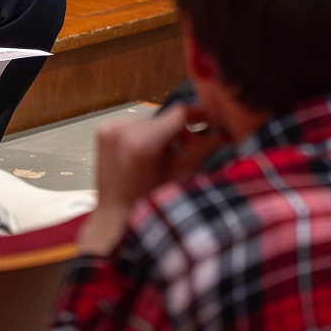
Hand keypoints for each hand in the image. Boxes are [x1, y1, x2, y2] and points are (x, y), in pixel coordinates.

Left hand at [79, 104, 228, 256]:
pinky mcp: (103, 131)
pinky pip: (133, 124)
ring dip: (161, 131)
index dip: (200, 114)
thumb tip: (226, 130)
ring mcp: (109, 129)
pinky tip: (147, 153)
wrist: (116, 218)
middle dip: (179, 130)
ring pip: (150, 120)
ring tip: (167, 153)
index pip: (179, 113)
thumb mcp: (182, 174)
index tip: (213, 120)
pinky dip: (144, 133)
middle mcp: (122, 130)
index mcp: (142, 142)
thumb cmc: (152, 202)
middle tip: (190, 146)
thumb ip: (204, 147)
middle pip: (164, 117)